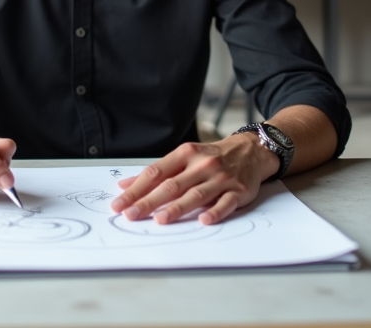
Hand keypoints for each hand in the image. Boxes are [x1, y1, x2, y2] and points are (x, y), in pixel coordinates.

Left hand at [109, 133, 275, 225]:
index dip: (136, 189)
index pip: (155, 172)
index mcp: (185, 154)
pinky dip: (215, 212)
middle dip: (149, 201)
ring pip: (196, 194)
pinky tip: (204, 220)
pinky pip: (225, 203)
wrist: (251, 150)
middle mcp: (202, 164)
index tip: (119, 203)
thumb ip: (157, 173)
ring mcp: (221, 178)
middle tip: (131, 215)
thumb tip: (125, 185)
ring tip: (160, 219)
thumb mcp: (184, 157)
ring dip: (177, 208)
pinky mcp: (238, 191)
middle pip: (172, 185)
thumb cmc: (212, 157)